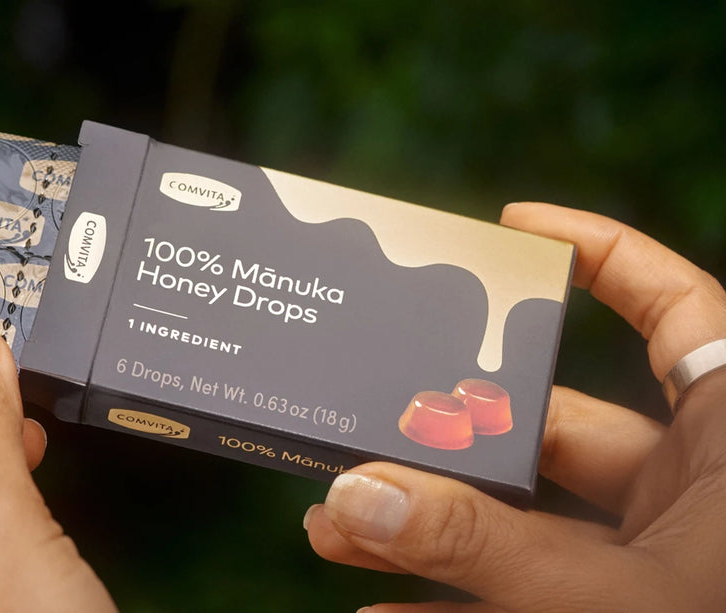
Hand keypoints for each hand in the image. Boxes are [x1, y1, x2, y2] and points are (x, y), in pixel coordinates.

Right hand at [303, 202, 725, 610]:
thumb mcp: (607, 597)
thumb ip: (483, 549)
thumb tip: (357, 497)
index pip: (671, 306)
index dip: (599, 254)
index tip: (510, 228)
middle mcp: (693, 485)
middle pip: (554, 424)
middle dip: (452, 433)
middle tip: (366, 427)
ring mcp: (656, 557)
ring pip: (526, 521)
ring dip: (432, 525)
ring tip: (335, 527)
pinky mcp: (616, 611)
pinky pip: (525, 597)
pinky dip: (455, 606)